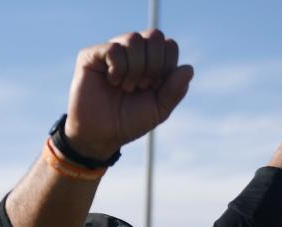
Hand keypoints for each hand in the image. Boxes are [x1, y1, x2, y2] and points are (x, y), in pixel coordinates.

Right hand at [64, 29, 193, 159]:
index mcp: (151, 61)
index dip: (167, 66)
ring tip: (126, 87)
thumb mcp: (158, 110)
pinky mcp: (92, 54)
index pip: (169, 46)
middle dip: (153, 66)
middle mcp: (132, 52)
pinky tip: (111, 81)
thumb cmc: (129, 122)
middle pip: (155, 36)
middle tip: (141, 87)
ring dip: (135, 69)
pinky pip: (114, 48)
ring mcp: (112, 50)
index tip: (155, 87)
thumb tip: (189, 68)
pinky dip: (118, 69)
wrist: (100, 135)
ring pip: (134, 39)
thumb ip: (174, 91)